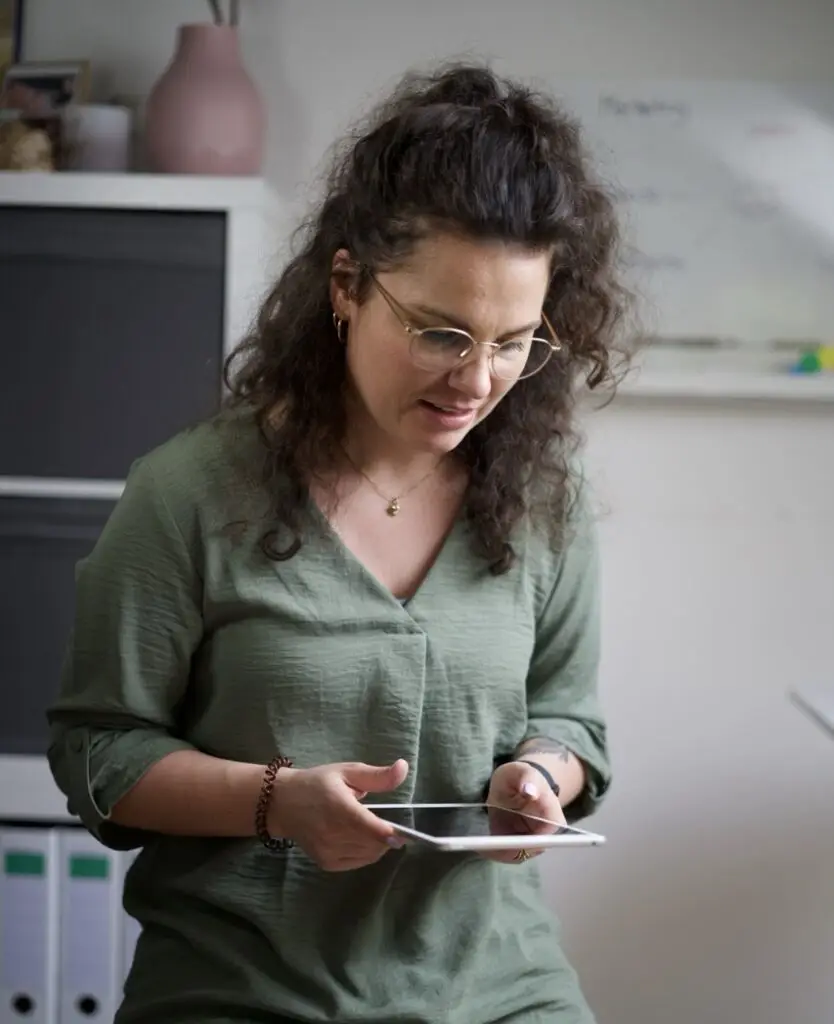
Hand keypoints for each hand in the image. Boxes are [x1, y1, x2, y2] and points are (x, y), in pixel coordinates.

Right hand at [268, 759, 408, 871]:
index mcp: (340, 808)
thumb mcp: (347, 772)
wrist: (281, 803)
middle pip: (374, 845)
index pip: (372, 830)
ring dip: (377, 845)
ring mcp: (328, 851)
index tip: (405, 832)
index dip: (392, 834)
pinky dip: (365, 853)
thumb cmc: (317, 784)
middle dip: (386, 836)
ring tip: (367, 827)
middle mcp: (333, 834)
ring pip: (368, 855)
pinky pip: (357, 862)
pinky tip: (357, 838)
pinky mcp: (326, 863)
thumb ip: (377, 776)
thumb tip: (403, 768)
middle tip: (383, 820)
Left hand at [484, 760, 565, 864]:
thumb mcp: (523, 771)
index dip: (523, 845)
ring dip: (496, 852)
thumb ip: (528, 779)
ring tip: (478, 845)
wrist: (515, 783)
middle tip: (482, 846)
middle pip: (527, 852)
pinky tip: (480, 846)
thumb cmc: (521, 776)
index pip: (542, 840)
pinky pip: (505, 854)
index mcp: (553, 819)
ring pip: (514, 856)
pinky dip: (492, 852)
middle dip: (505, 851)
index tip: (501, 843)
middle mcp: (544, 836)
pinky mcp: (516, 845)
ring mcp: (530, 843)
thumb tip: (530, 791)